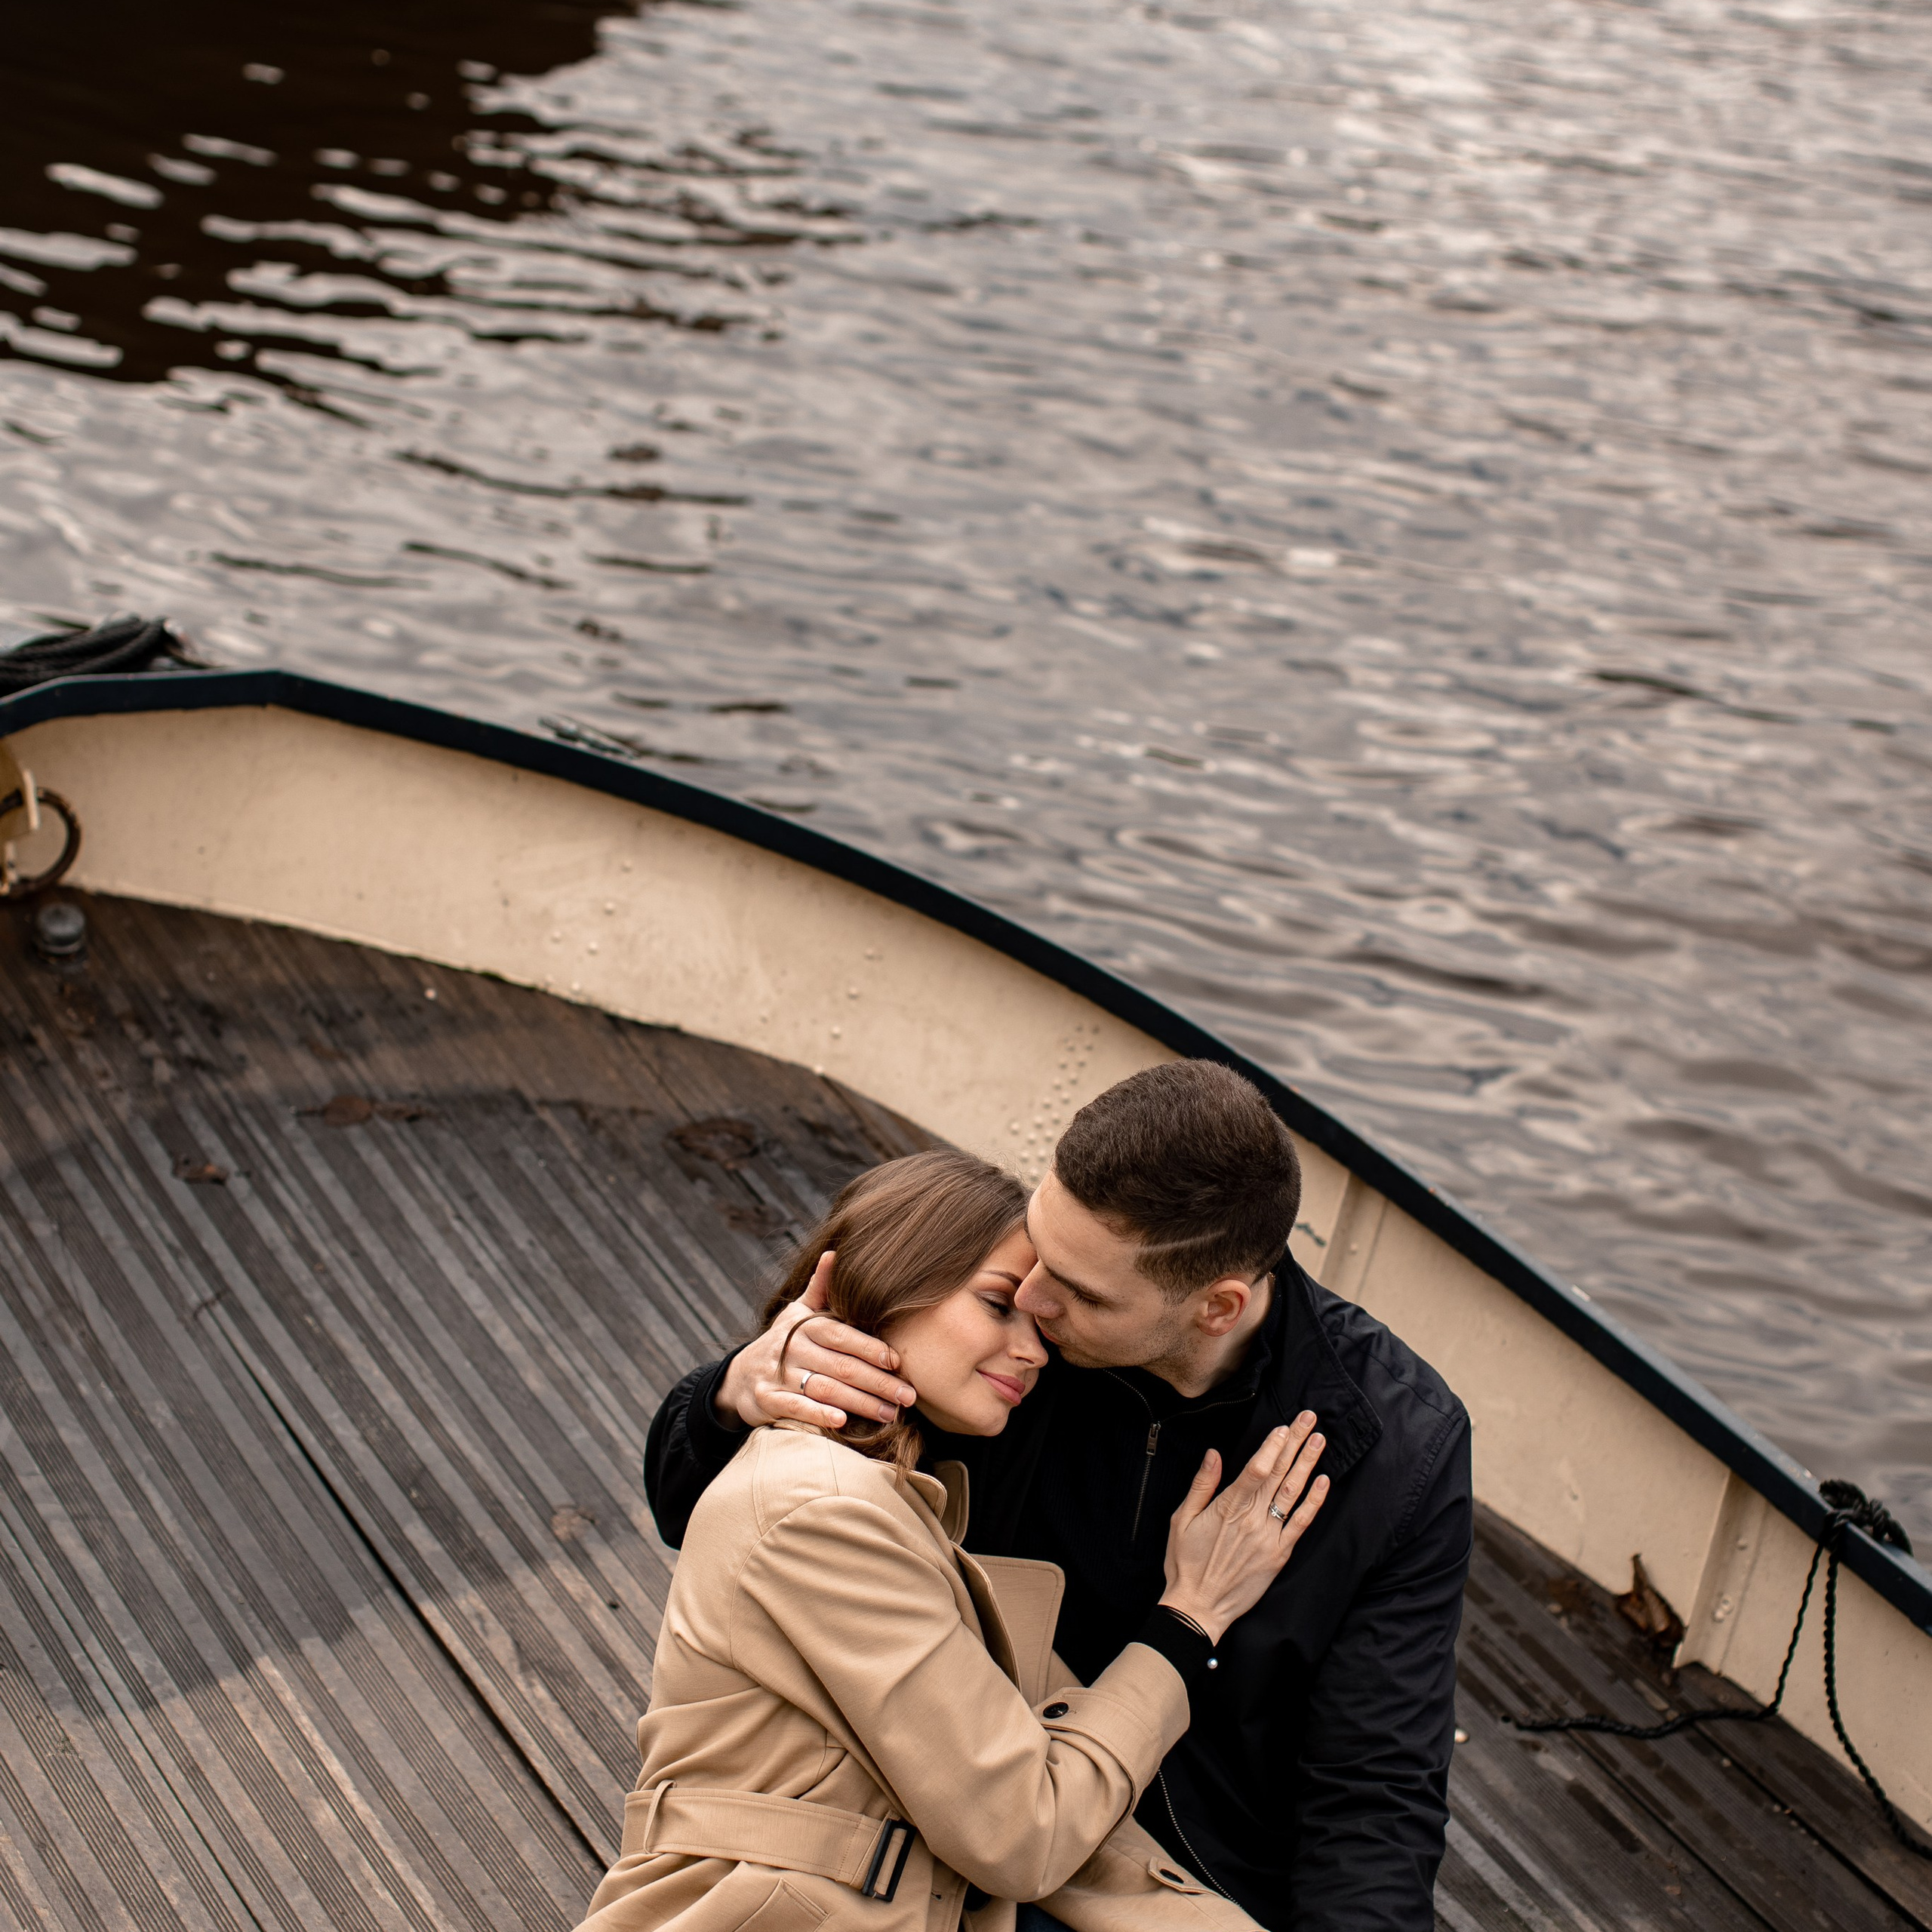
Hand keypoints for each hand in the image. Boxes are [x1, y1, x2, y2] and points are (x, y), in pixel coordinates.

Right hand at [712, 1251, 917, 1430]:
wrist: (740, 1375)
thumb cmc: (784, 1342)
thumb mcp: (798, 1313)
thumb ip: (820, 1288)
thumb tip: (835, 1253)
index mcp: (804, 1326)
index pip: (841, 1335)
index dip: (869, 1348)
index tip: (897, 1362)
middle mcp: (791, 1348)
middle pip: (840, 1366)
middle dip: (877, 1382)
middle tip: (908, 1396)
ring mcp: (777, 1375)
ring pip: (824, 1389)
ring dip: (859, 1403)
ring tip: (891, 1414)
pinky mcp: (767, 1400)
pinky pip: (795, 1407)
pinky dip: (818, 1414)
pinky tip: (842, 1421)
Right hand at [1158, 1413, 1328, 1643]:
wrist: (1198, 1607)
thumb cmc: (1185, 1562)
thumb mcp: (1182, 1519)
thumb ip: (1201, 1485)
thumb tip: (1214, 1454)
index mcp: (1228, 1507)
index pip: (1256, 1469)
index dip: (1272, 1446)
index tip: (1283, 1427)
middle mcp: (1252, 1520)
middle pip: (1278, 1474)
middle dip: (1294, 1443)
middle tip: (1309, 1419)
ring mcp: (1268, 1538)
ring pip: (1292, 1493)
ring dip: (1307, 1464)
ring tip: (1319, 1440)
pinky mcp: (1279, 1555)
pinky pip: (1300, 1524)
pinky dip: (1313, 1502)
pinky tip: (1323, 1482)